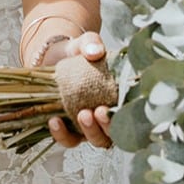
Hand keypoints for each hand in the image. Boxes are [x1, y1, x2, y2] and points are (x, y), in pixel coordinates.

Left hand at [43, 32, 113, 149]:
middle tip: (97, 111)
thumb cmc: (77, 52)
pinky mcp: (70, 129)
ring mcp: (90, 125)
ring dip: (90, 132)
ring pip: (95, 139)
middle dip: (107, 126)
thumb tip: (95, 51)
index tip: (113, 106)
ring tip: (81, 115)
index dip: (124, 116)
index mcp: (119, 96)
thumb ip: (92, 43)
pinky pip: (68, 139)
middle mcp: (108, 115)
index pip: (129, 114)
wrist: (53, 57)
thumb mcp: (85, 43)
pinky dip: (62, 134)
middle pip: (115, 132)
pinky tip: (54, 121)